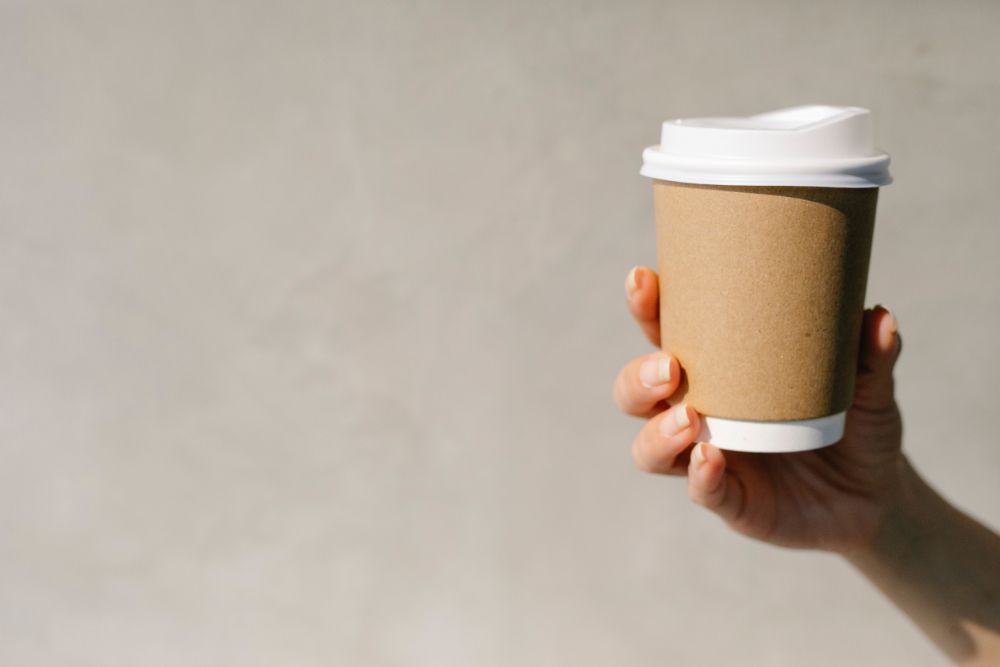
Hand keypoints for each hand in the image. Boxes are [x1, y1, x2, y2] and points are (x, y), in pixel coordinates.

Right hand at [612, 266, 904, 552]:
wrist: (877, 496)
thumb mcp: (868, 387)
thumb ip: (872, 354)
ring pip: (650, 448)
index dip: (646, 310)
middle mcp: (697, 413)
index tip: (643, 280)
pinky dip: (700, 477)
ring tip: (688, 421)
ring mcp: (708, 458)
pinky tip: (709, 460)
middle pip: (636, 394)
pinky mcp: (731, 501)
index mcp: (716, 372)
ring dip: (657, 433)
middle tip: (669, 367)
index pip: (665, 336)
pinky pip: (702, 491)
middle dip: (639, 377)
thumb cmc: (856, 426)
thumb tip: (878, 314)